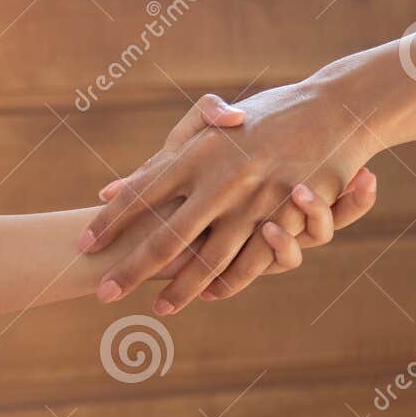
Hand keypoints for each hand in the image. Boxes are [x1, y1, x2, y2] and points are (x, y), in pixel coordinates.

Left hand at [81, 87, 380, 311]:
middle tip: (103, 293)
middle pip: (165, 235)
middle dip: (131, 268)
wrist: (334, 107)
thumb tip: (108, 192)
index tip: (81, 247)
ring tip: (156, 309)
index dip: (108, 223)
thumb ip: (157, 165)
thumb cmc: (260, 116)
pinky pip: (251, 262)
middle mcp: (220, 180)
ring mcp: (254, 202)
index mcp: (195, 154)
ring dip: (180, 288)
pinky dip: (227, 283)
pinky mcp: (286, 219)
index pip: (138, 194)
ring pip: (207, 259)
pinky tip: (207, 296)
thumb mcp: (205, 132)